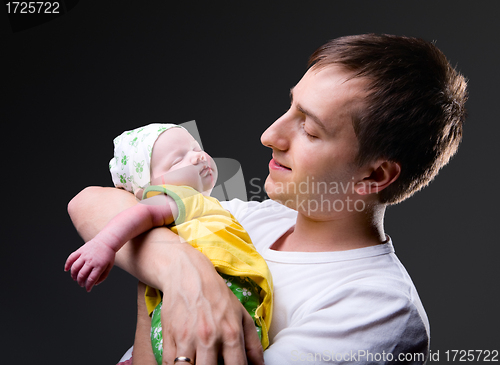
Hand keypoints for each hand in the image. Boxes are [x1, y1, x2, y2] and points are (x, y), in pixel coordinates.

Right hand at [64, 238, 115, 291]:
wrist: (106, 241)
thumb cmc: (108, 255)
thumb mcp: (109, 266)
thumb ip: (103, 276)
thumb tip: (94, 284)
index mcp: (99, 265)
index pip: (91, 279)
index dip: (88, 286)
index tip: (87, 289)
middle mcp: (91, 260)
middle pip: (82, 274)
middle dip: (80, 282)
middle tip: (81, 284)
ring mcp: (85, 255)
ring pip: (75, 267)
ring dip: (73, 275)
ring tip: (75, 278)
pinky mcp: (80, 250)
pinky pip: (71, 258)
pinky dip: (67, 264)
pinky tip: (66, 270)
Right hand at [158, 246, 264, 364]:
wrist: (188, 274)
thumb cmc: (217, 295)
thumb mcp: (242, 315)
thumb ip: (253, 344)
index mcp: (230, 333)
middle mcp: (209, 338)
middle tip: (214, 364)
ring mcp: (187, 339)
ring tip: (200, 362)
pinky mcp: (169, 338)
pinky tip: (185, 362)